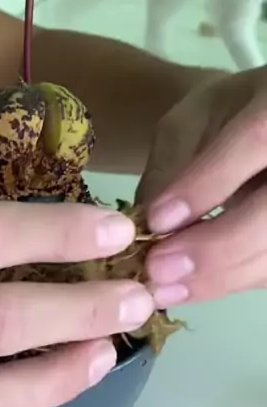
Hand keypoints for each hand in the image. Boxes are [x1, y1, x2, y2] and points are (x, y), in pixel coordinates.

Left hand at [137, 67, 266, 304]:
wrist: (262, 127)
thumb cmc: (223, 118)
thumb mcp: (189, 124)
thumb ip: (174, 164)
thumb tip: (151, 224)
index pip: (257, 138)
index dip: (208, 184)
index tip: (157, 221)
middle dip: (216, 247)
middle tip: (159, 269)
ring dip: (222, 276)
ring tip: (166, 287)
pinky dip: (232, 281)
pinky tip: (192, 287)